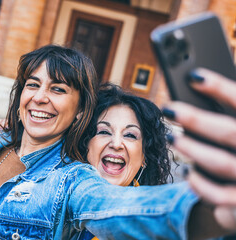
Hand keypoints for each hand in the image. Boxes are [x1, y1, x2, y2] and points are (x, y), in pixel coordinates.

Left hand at [162, 68, 235, 229]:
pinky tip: (187, 174)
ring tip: (170, 138)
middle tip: (169, 109)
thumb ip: (227, 117)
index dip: (220, 88)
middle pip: (230, 132)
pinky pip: (220, 196)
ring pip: (222, 163)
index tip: (193, 75)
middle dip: (197, 119)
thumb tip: (196, 85)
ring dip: (192, 149)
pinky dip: (201, 185)